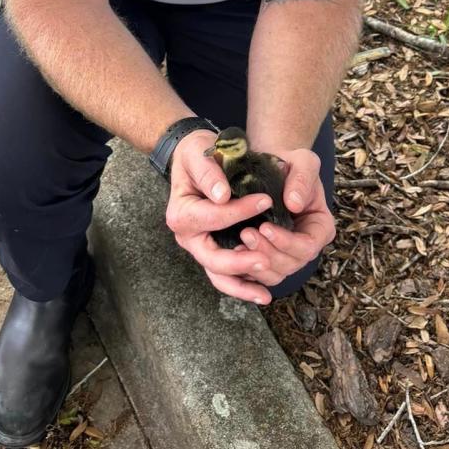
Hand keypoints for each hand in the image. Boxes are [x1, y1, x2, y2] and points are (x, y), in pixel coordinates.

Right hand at [165, 130, 278, 305]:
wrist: (193, 159)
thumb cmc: (196, 154)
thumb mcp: (199, 154)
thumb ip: (209, 173)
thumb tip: (222, 196)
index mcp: (181, 213)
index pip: (214, 217)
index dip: (240, 211)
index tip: (266, 200)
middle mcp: (187, 236)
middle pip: (212, 259)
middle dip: (240, 262)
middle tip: (266, 261)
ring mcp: (200, 246)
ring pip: (218, 276)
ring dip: (242, 286)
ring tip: (265, 294)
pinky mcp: (213, 250)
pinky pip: (226, 275)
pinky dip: (242, 285)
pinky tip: (262, 292)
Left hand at [234, 147, 334, 292]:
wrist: (270, 167)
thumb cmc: (291, 163)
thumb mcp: (303, 161)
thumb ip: (302, 179)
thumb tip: (294, 204)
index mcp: (320, 227)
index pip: (308, 245)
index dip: (287, 242)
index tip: (265, 226)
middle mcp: (305, 246)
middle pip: (290, 264)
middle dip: (267, 252)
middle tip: (245, 233)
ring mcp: (286, 255)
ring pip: (274, 274)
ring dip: (255, 262)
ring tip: (237, 242)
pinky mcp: (266, 257)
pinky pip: (257, 273)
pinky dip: (245, 268)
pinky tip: (231, 252)